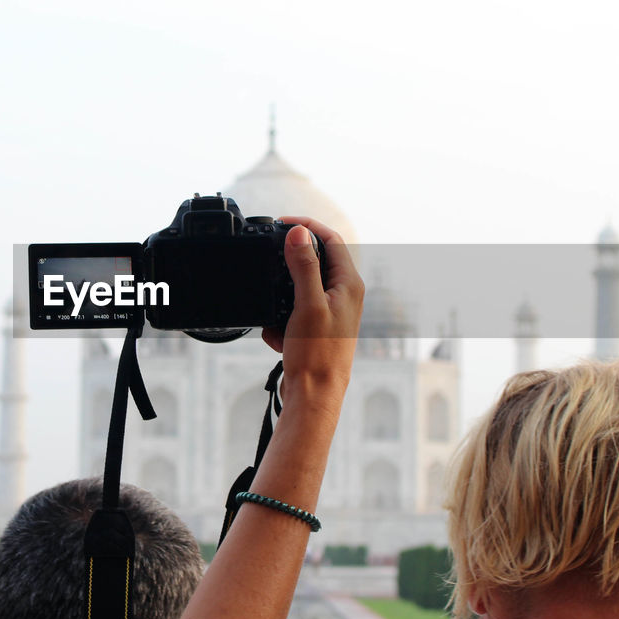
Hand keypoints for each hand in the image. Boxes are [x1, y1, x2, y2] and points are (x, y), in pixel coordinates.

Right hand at [262, 216, 363, 392]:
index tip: (280, 222)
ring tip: (274, 315)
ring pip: (300, 287)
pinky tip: (277, 335)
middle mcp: (344, 295)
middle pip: (316, 260)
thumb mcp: (307, 304)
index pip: (331, 239)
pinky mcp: (317, 327)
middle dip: (289, 262)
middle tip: (270, 260)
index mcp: (349, 284)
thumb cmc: (318, 354)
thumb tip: (298, 232)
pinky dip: (281, 319)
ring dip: (282, 295)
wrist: (316, 396)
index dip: (306, 225)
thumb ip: (303, 265)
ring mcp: (331, 311)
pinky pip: (293, 311)